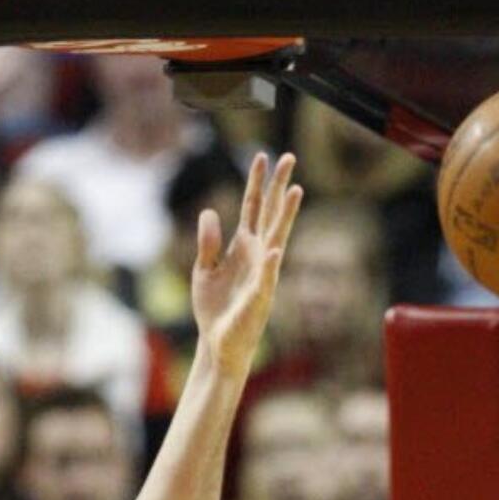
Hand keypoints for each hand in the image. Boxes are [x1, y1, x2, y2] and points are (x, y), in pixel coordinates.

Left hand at [192, 152, 303, 376]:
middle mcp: (257, 255)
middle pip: (270, 214)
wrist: (217, 343)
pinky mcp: (259, 298)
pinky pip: (265, 279)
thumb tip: (210, 211)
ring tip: (295, 191)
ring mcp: (262, 275)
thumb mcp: (203, 269)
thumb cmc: (213, 309)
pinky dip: (269, 266)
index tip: (262, 156)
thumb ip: (208, 242)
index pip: (252, 207)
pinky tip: (274, 250)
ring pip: (277, 239)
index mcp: (243, 247)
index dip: (256, 182)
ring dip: (286, 216)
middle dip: (278, 186)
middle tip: (289, 157)